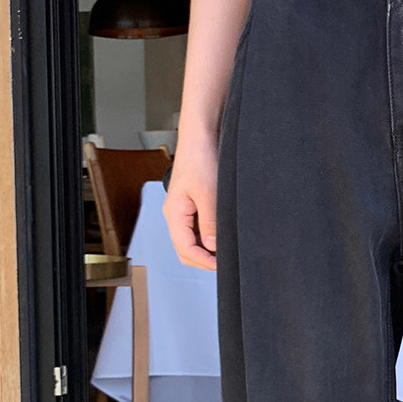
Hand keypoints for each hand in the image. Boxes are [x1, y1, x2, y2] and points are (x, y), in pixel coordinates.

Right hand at [164, 140, 218, 270]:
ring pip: (193, 240)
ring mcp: (185, 210)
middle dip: (204, 260)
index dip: (203, 261)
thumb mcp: (208, 192)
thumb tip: (212, 246)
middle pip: (186, 249)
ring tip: (227, 250)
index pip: (185, 249)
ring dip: (208, 248)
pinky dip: (210, 235)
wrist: (201, 135)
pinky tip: (223, 234)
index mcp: (174, 213)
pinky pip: (199, 227)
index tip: (222, 265)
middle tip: (226, 262)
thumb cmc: (200, 158)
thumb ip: (209, 221)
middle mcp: (177, 214)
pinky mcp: (194, 203)